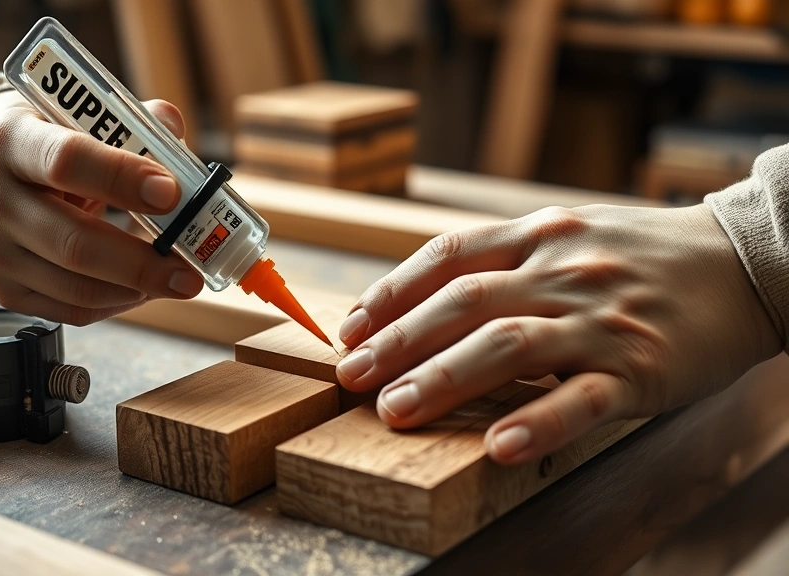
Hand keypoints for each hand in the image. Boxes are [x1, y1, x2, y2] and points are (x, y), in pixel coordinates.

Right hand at [0, 91, 203, 324]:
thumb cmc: (42, 138)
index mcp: (8, 140)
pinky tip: (141, 289)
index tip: (172, 193)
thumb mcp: (72, 113)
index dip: (122, 178)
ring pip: (75, 286)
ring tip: (173, 279)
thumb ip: (127, 121)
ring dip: (135, 289)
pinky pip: (68, 310)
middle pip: (73, 242)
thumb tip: (172, 131)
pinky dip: (115, 304)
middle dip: (141, 263)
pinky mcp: (2, 289)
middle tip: (189, 271)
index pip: (66, 161)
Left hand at [335, 204, 780, 464]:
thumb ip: (507, 258)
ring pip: (509, 345)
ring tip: (396, 412)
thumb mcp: (572, 234)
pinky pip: (583, 398)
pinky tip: (500, 447)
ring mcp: (602, 318)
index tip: (350, 328)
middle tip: (353, 377)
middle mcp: (564, 269)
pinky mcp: (641, 367)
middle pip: (464, 302)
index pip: (448, 256)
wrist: (748, 263)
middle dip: (399, 341)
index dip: (392, 292)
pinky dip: (539, 422)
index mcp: (541, 234)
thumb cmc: (645, 256)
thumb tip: (427, 297)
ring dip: (444, 378)